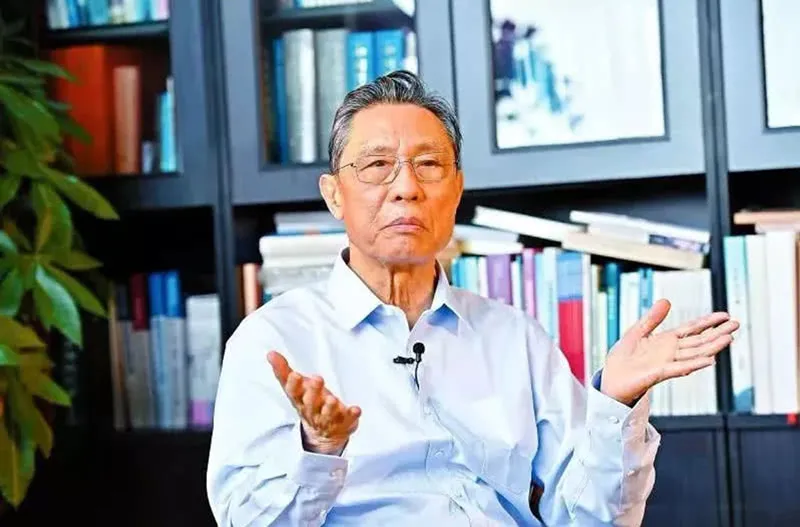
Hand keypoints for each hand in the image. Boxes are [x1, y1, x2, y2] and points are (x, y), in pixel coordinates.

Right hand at [267, 351, 360, 455]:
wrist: (323, 435)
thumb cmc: (308, 403)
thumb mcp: (295, 388)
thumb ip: (284, 371)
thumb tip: (270, 353)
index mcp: (300, 401)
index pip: (294, 393)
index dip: (293, 384)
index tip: (295, 375)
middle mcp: (313, 411)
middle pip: (311, 404)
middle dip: (314, 392)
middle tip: (318, 379)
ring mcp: (329, 419)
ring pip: (327, 415)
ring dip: (330, 408)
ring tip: (332, 400)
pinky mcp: (345, 422)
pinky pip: (348, 420)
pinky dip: (352, 415)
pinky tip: (356, 409)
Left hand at [601, 298, 738, 405]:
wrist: (611, 377)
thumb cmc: (623, 358)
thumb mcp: (637, 331)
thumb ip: (652, 318)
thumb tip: (666, 300)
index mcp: (666, 341)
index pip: (692, 329)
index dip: (708, 322)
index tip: (725, 315)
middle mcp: (671, 352)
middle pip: (699, 341)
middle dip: (717, 333)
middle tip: (737, 324)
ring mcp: (667, 363)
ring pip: (695, 354)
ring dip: (712, 347)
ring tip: (729, 338)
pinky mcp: (658, 373)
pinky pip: (679, 368)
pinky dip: (694, 364)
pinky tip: (709, 360)